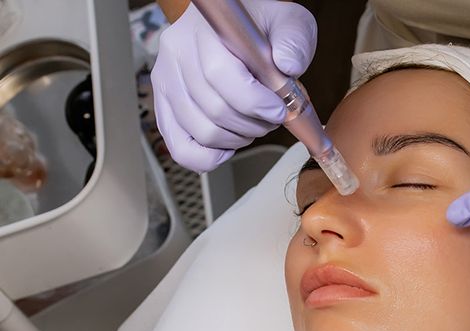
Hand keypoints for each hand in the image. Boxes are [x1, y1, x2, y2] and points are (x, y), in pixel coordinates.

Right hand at [151, 0, 316, 172]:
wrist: (235, 27)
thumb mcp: (288, 23)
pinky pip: (179, 147)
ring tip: (253, 125)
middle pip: (214, 110)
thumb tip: (288, 65)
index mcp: (204, 30)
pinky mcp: (165, 106)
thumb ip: (293, 41)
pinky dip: (208, 157)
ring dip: (237, 139)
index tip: (277, 111)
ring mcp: (166, 82)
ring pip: (202, 133)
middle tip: (270, 117)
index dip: (254, 102)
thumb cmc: (260, 27)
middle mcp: (177, 54)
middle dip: (253, 124)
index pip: (219, 74)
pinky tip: (228, 147)